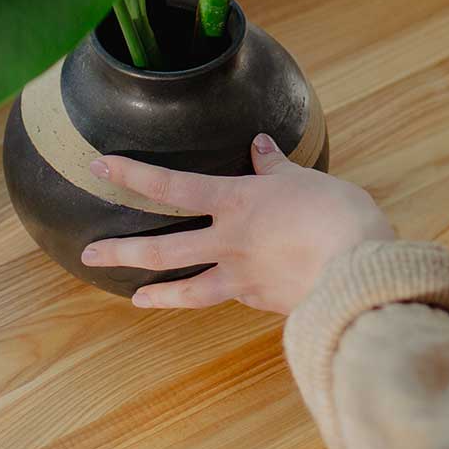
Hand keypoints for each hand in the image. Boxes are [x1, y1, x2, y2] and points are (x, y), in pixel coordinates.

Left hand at [82, 134, 392, 313]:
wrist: (359, 271)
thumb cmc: (338, 216)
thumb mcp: (304, 180)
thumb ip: (275, 167)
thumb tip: (259, 145)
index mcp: (236, 202)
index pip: (171, 186)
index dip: (131, 175)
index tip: (99, 167)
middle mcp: (229, 241)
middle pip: (163, 248)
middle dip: (122, 250)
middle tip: (90, 254)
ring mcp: (242, 277)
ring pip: (187, 288)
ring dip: (155, 292)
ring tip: (132, 297)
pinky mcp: (261, 302)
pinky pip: (229, 299)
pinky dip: (214, 297)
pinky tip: (208, 298)